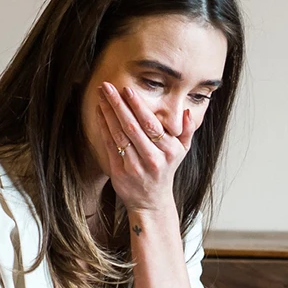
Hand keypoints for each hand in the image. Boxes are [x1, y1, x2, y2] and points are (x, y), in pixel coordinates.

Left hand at [96, 82, 194, 212]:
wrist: (151, 201)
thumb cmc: (165, 170)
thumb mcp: (182, 152)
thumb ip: (187, 131)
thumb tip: (187, 111)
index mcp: (168, 150)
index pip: (151, 124)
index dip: (138, 107)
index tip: (127, 90)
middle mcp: (152, 159)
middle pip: (132, 127)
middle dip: (118, 105)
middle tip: (107, 86)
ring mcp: (135, 167)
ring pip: (119, 135)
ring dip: (108, 113)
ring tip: (101, 95)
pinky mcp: (120, 172)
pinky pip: (110, 146)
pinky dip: (104, 127)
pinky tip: (100, 113)